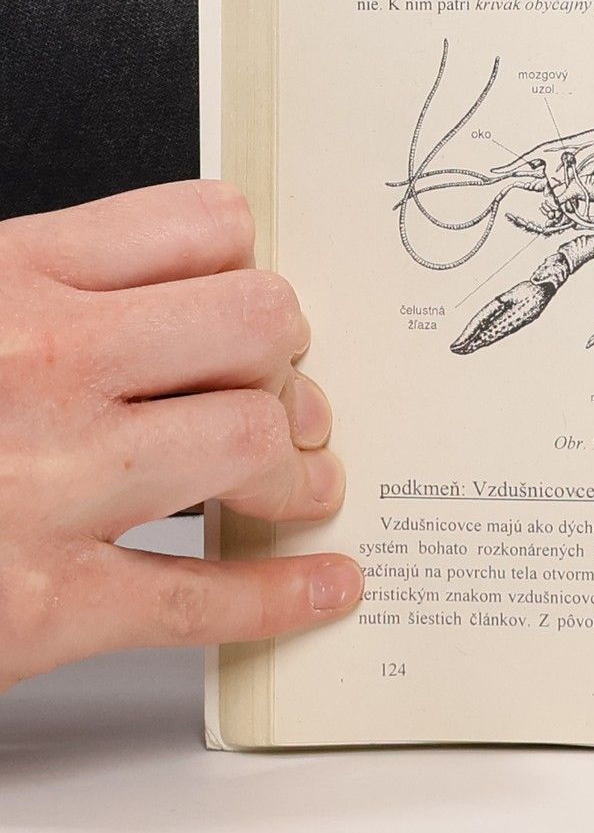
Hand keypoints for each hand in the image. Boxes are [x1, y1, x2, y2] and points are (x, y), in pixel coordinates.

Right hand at [0, 181, 358, 690]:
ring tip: (301, 479)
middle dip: (284, 359)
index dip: (243, 264)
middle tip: (282, 389)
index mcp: (3, 280)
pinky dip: (280, 595)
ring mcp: (48, 485)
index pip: (200, 226)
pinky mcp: (43, 605)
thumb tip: (145, 294)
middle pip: (256, 324)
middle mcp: (38, 366)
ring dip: (297, 466)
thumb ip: (32, 290)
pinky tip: (323, 585)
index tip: (247, 299)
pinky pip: (202, 595)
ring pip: (252, 443)